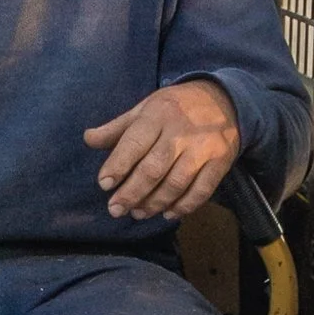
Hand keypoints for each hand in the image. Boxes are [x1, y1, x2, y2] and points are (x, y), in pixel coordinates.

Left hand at [84, 78, 239, 222]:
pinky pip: (201, 190)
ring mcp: (203, 148)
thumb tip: (88, 139)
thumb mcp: (145, 108)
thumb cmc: (176, 108)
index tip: (104, 184)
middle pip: (154, 168)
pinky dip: (184, 206)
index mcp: (158, 115)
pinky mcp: (220, 162)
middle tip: (115, 209)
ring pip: (176, 183)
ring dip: (155, 203)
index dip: (118, 165)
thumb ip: (118, 128)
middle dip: (132, 192)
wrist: (225, 100)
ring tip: (138, 213)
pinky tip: (168, 214)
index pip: (134, 142)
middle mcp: (180, 132)